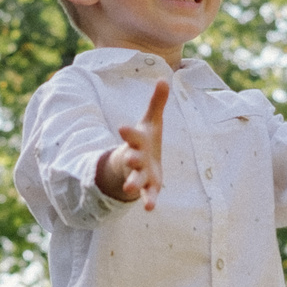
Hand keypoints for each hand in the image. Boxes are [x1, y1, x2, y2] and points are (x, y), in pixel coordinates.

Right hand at [96, 80, 169, 208]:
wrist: (135, 165)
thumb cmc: (144, 140)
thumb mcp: (152, 121)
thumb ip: (157, 102)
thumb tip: (164, 78)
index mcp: (137, 141)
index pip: (132, 135)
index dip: (128, 132)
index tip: (122, 128)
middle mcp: (136, 157)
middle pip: (132, 158)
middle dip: (130, 159)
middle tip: (128, 159)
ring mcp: (140, 173)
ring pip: (136, 179)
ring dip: (133, 183)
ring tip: (130, 188)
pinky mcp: (148, 187)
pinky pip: (147, 195)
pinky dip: (148, 200)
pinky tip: (149, 208)